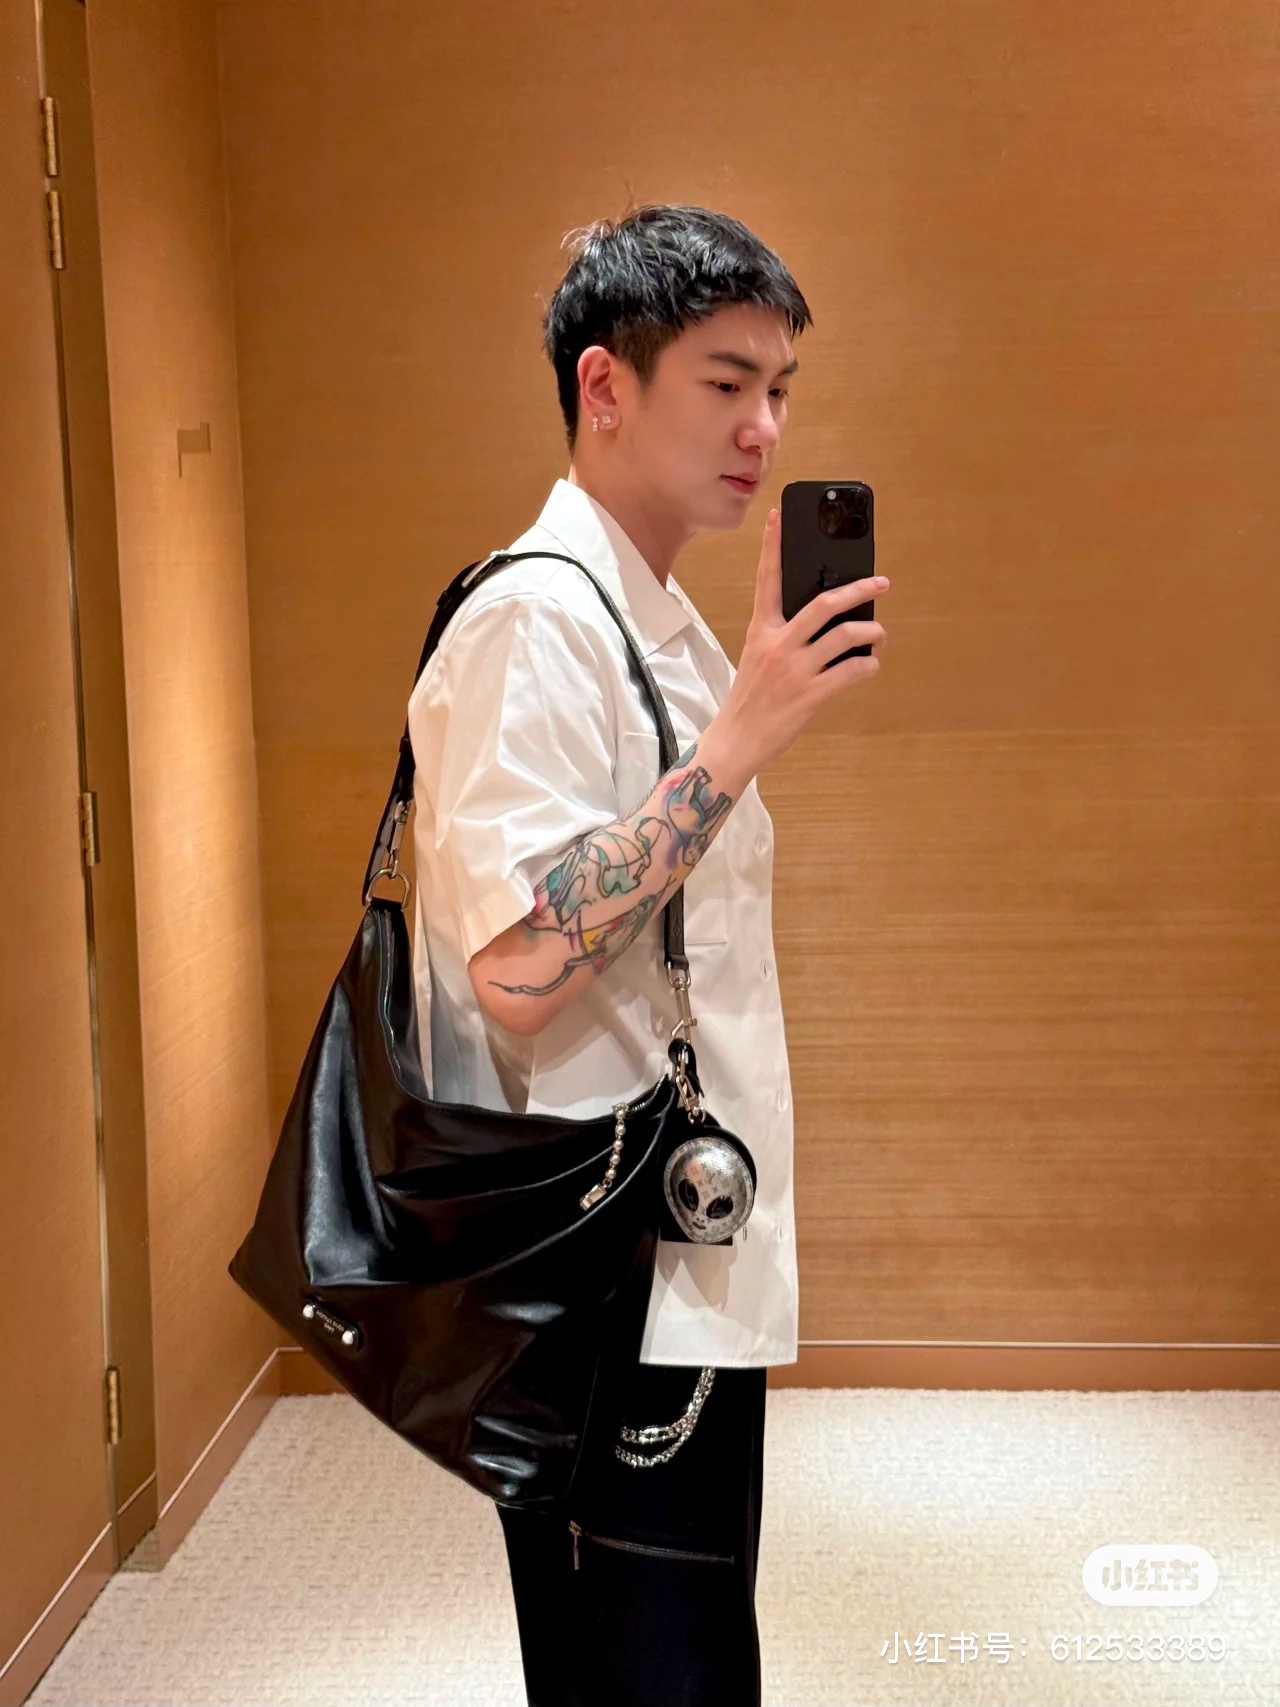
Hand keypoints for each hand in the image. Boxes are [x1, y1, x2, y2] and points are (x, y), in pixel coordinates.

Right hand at [721, 506, 888, 774]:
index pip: (766, 580)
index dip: (772, 546)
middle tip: (880, 584)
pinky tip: (869, 666)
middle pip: (823, 604)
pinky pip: (851, 672)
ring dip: (871, 633)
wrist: (737, 739)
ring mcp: (795, 670)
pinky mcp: (811, 695)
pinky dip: (867, 666)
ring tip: (880, 635)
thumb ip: (784, 635)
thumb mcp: (758, 657)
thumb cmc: (750, 699)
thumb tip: (826, 621)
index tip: (777, 516)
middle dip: (858, 591)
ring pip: (844, 637)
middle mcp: (779, 644)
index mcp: (761, 630)